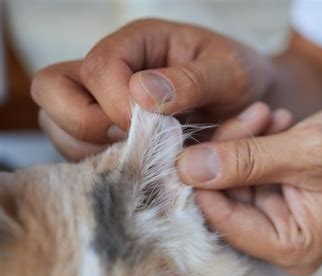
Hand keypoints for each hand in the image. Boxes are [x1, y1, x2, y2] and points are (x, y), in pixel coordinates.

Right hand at [32, 19, 274, 159]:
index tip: (155, 127)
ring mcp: (104, 105)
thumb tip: (141, 93)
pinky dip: (106, 168)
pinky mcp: (110, 137)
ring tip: (142, 159)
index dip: (116, 104)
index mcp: (137, 43)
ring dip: (93, 152)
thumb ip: (192, 80)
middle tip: (132, 141)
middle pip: (52, 91)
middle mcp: (111, 72)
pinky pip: (83, 155)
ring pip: (60, 128)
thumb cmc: (242, 79)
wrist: (254, 103)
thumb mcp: (230, 73)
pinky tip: (142, 171)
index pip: (96, 68)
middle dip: (84, 125)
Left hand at [177, 106, 321, 274]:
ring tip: (270, 114)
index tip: (197, 142)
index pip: (226, 220)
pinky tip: (275, 121)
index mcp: (292, 247)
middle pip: (225, 197)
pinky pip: (245, 169)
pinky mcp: (273, 196)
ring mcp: (274, 218)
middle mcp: (278, 240)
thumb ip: (248, 160)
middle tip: (256, 114)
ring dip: (244, 140)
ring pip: (231, 178)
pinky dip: (254, 142)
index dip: (205, 181)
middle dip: (232, 150)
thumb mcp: (308, 150)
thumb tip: (188, 168)